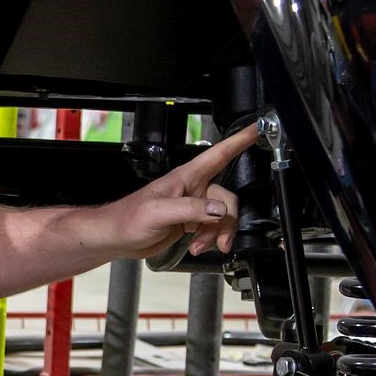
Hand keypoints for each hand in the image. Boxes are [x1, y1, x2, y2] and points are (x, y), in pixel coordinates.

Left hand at [115, 125, 258, 259]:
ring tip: (201, 245)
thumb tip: (218, 210)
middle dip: (226, 221)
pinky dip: (210, 240)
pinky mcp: (191, 222)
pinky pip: (213, 228)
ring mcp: (193, 206)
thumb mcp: (159, 212)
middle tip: (218, 239)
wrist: (117, 238)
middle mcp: (193, 188)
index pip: (219, 154)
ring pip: (222, 217)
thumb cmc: (129, 218)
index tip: (258, 129)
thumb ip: (190, 209)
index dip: (239, 140)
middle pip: (227, 198)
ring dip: (216, 234)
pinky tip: (197, 246)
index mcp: (186, 177)